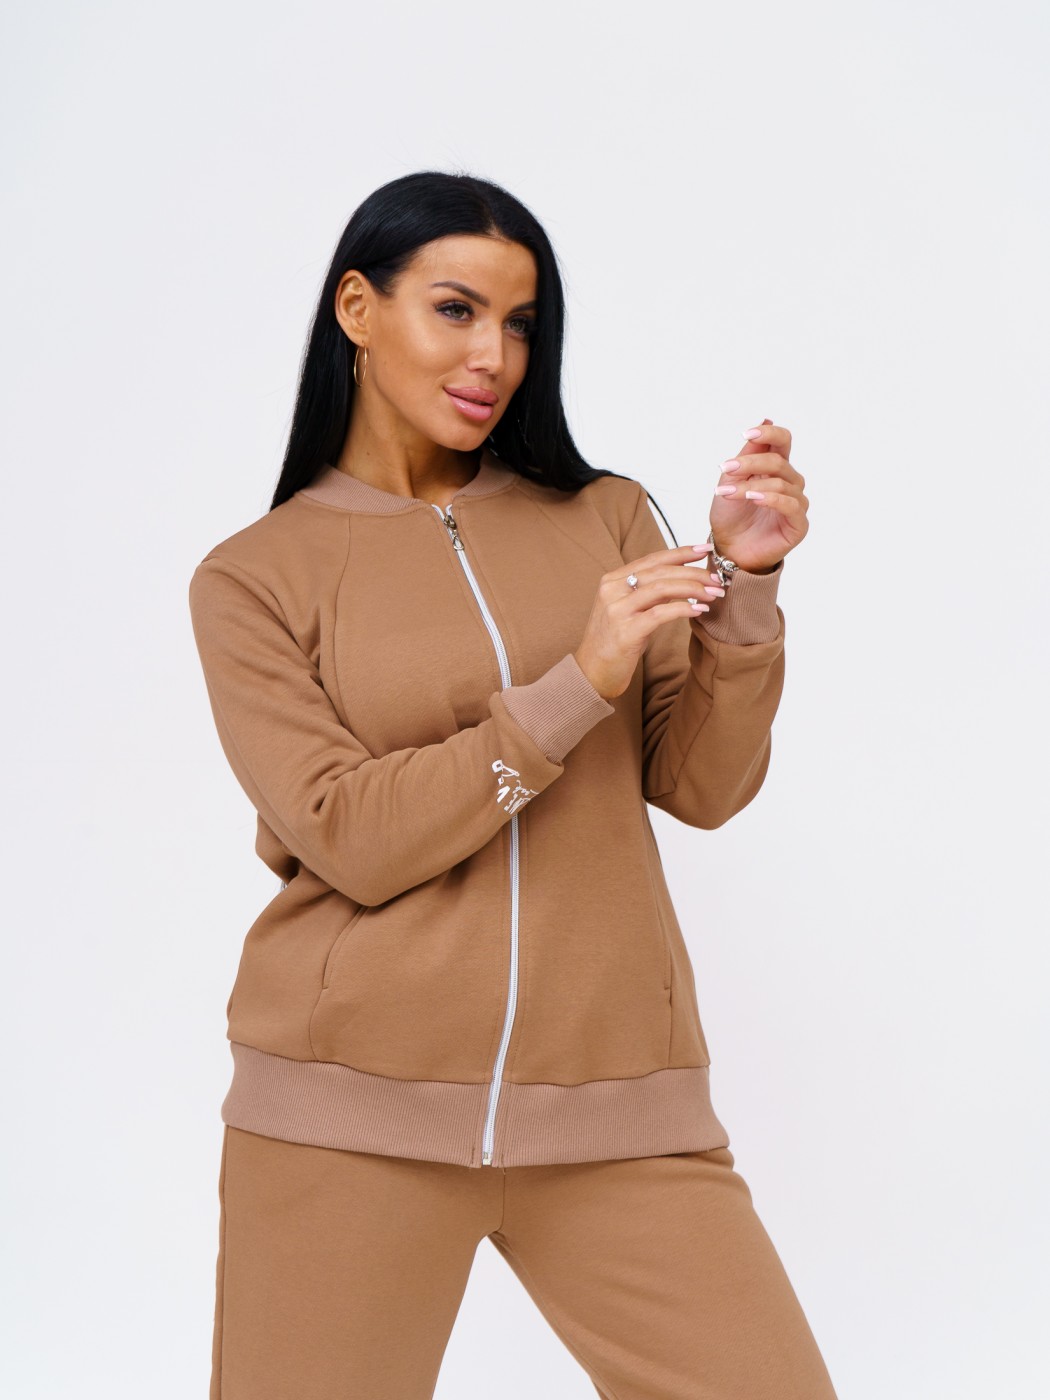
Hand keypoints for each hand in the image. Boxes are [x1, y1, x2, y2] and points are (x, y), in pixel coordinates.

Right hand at [573, 543, 723, 699]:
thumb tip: (681, 581)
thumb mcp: (627, 610)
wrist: (590, 674)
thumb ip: (647, 593)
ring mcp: (617, 611)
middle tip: (717, 579)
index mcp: (612, 580)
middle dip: (693, 572)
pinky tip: (700, 611)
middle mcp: (612, 591)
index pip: (651, 559)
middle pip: (659, 571)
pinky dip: (683, 610)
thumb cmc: (613, 643)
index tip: (705, 549)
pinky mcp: (626, 632)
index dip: (680, 552)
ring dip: (693, 589)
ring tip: (714, 594)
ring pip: (662, 589)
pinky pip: (660, 614)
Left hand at [709, 418, 808, 572]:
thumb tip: (766, 420)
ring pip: (782, 483)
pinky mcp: (798, 524)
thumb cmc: (730, 516)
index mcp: (775, 469)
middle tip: (726, 469)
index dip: (769, 433)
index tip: (747, 433)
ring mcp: (796, 503)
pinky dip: (772, 499)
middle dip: (750, 463)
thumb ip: (748, 453)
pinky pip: (791, 505)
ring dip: (752, 486)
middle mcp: (790, 483)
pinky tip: (754, 499)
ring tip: (730, 493)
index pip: (783, 441)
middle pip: (779, 461)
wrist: (728, 549)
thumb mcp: (731, 480)